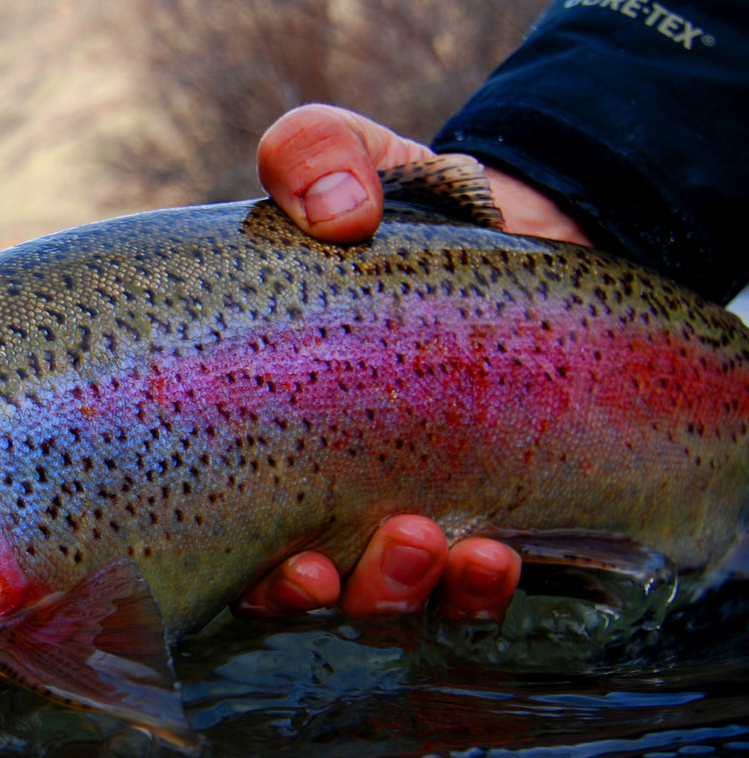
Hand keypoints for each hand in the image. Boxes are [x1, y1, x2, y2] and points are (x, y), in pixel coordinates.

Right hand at [239, 104, 589, 620]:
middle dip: (342, 592)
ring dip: (410, 594)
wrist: (517, 230)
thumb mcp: (351, 159)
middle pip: (322, 593)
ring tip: (448, 548)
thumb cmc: (402, 212)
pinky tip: (497, 558)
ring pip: (399, 604)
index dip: (257, 579)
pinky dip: (483, 591)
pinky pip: (481, 591)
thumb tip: (336, 212)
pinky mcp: (499, 514)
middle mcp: (335, 495)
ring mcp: (418, 512)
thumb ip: (316, 152)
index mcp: (273, 434)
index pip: (241, 538)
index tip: (289, 564)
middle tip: (362, 555)